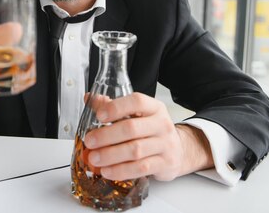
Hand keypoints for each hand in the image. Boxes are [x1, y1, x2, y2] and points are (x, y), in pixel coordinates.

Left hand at [83, 92, 212, 180]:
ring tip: (94, 158)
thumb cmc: (151, 130)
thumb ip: (113, 107)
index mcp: (154, 107)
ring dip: (110, 155)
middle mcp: (162, 124)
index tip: (99, 115)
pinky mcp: (165, 164)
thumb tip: (90, 98)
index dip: (116, 107)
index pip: (136, 102)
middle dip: (106, 136)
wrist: (178, 150)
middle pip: (132, 128)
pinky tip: (107, 171)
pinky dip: (121, 170)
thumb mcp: (137, 115)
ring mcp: (166, 145)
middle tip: (89, 141)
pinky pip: (140, 168)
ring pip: (135, 150)